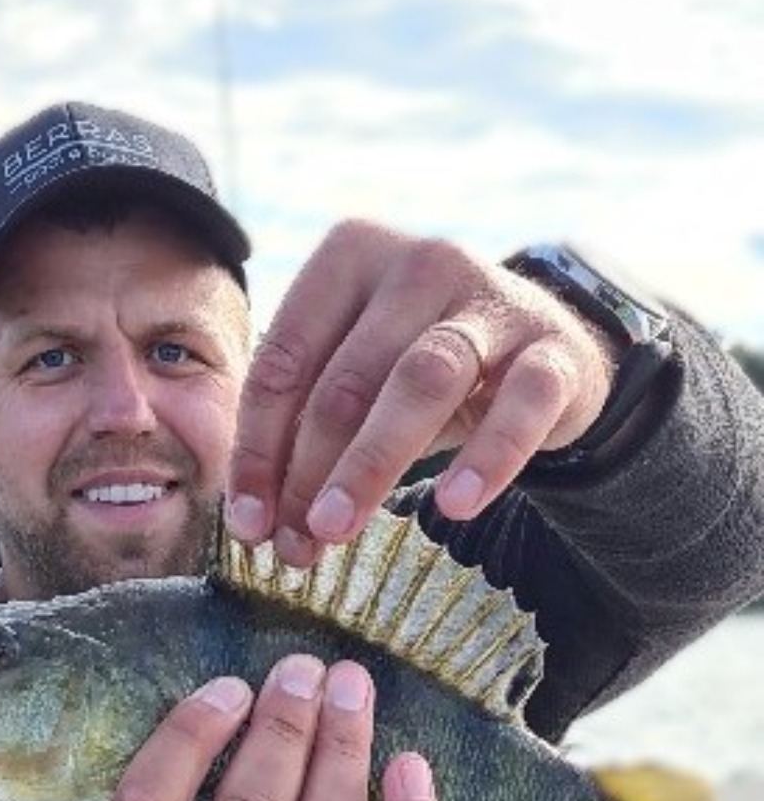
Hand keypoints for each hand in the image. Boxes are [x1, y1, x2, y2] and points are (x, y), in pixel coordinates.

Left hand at [226, 223, 618, 564]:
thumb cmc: (425, 365)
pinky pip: (520, 403)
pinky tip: (455, 505)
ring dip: (371, 462)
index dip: (258, 447)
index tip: (247, 522)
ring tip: (339, 528)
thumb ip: (307, 427)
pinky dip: (488, 456)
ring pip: (421, 382)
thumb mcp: (360, 374)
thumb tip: (256, 520)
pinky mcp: (553, 349)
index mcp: (350, 257)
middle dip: (309, 469)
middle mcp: (419, 262)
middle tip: (293, 543)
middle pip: (347, 378)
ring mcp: (491, 300)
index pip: (284, 359)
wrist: (551, 352)